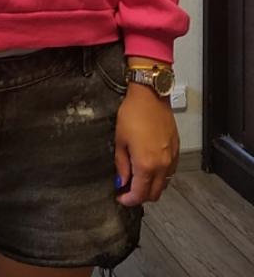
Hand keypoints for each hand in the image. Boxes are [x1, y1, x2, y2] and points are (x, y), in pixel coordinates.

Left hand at [114, 82, 178, 204]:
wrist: (151, 97)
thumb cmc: (133, 114)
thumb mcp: (120, 140)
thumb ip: (122, 165)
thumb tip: (122, 181)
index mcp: (146, 165)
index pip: (140, 194)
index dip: (129, 200)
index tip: (121, 197)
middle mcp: (162, 165)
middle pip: (154, 194)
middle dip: (140, 196)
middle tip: (127, 189)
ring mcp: (172, 158)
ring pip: (164, 184)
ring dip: (151, 187)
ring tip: (137, 178)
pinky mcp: (176, 150)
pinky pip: (170, 172)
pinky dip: (160, 176)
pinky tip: (149, 167)